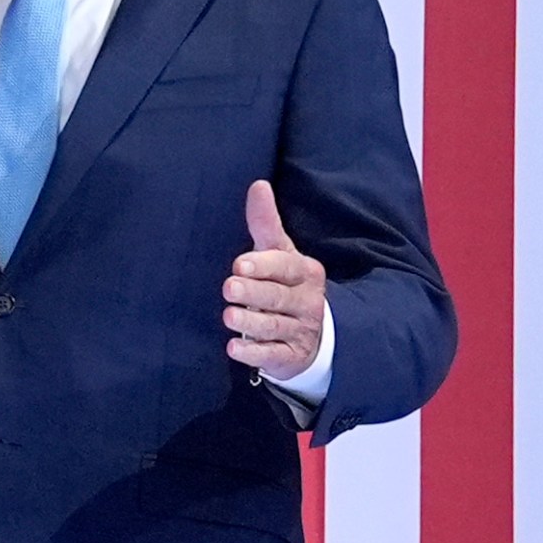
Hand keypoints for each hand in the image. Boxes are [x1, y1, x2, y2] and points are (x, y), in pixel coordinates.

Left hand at [225, 180, 326, 381]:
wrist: (313, 334)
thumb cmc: (287, 284)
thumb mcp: (280, 253)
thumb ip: (266, 223)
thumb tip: (258, 185)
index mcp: (305, 272)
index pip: (286, 267)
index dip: (264, 265)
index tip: (240, 263)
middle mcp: (306, 301)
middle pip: (278, 297)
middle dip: (254, 292)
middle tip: (229, 287)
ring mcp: (300, 331)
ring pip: (275, 327)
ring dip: (251, 323)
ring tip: (229, 316)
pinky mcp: (290, 357)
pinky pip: (272, 355)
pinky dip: (254, 354)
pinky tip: (234, 349)